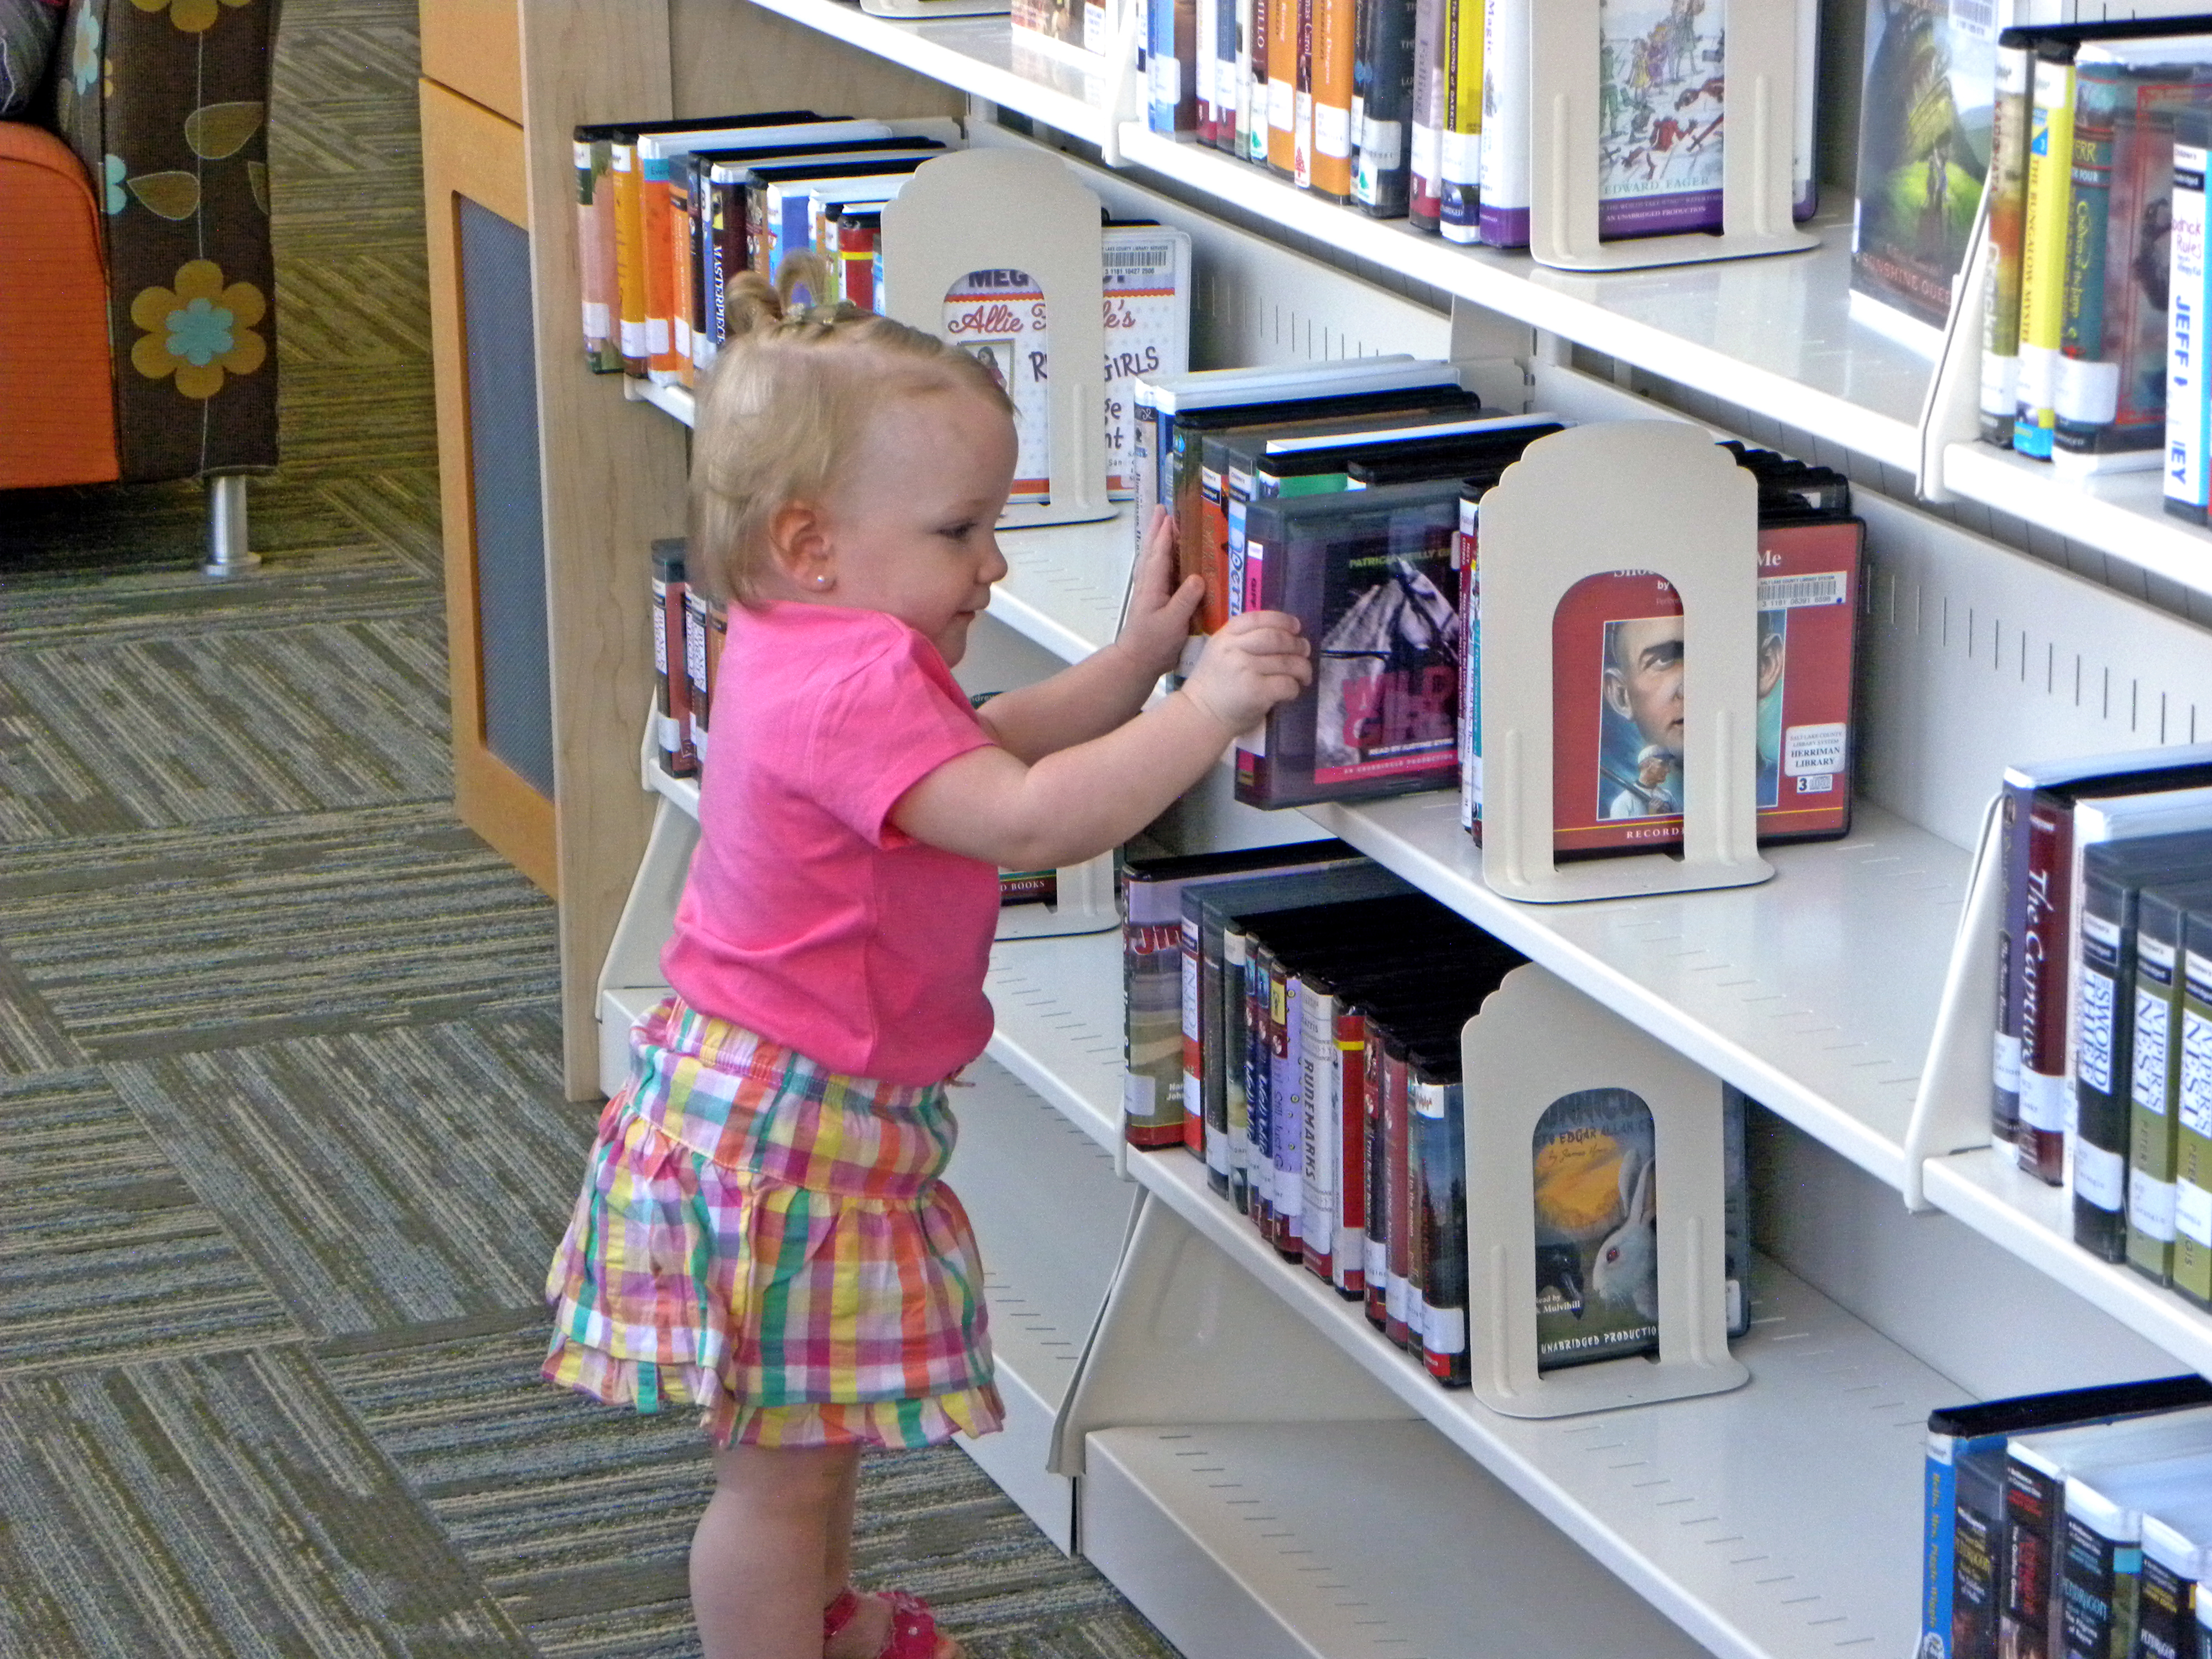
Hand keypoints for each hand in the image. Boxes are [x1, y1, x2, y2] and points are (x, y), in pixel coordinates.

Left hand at [1113, 506, 1202, 681]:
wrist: (1137, 661)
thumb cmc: (1154, 643)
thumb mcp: (1173, 622)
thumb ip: (1185, 599)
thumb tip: (1198, 577)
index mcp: (1152, 585)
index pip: (1159, 554)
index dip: (1165, 534)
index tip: (1170, 516)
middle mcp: (1149, 584)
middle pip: (1152, 551)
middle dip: (1157, 530)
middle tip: (1161, 509)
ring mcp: (1149, 591)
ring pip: (1152, 559)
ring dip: (1157, 540)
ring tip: (1164, 524)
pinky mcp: (1153, 600)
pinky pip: (1157, 571)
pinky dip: (1161, 557)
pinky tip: (1168, 557)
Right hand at [1178, 610, 1311, 737]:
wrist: (1201, 715)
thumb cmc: (1216, 685)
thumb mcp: (1220, 652)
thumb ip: (1243, 640)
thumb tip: (1286, 634)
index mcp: (1225, 636)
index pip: (1258, 619)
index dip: (1282, 620)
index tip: (1296, 627)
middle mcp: (1233, 649)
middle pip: (1277, 638)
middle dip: (1297, 644)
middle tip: (1304, 651)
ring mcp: (1245, 669)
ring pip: (1287, 662)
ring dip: (1302, 668)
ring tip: (1304, 675)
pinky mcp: (1256, 691)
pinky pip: (1287, 684)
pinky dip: (1295, 688)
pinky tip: (1291, 691)